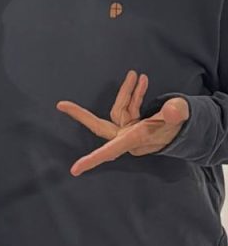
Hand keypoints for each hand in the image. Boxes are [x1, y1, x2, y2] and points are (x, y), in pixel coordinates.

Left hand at [56, 70, 188, 176]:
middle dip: (81, 115)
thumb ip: (176, 113)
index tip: (74, 169)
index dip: (93, 159)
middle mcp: (128, 137)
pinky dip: (134, 94)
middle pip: (100, 126)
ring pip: (120, 109)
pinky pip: (128, 106)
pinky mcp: (132, 123)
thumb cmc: (179, 126)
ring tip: (138, 76)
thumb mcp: (180, 117)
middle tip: (61, 105)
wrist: (184, 128)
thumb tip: (174, 109)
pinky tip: (141, 80)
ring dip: (128, 92)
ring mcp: (129, 129)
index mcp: (135, 140)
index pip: (110, 151)